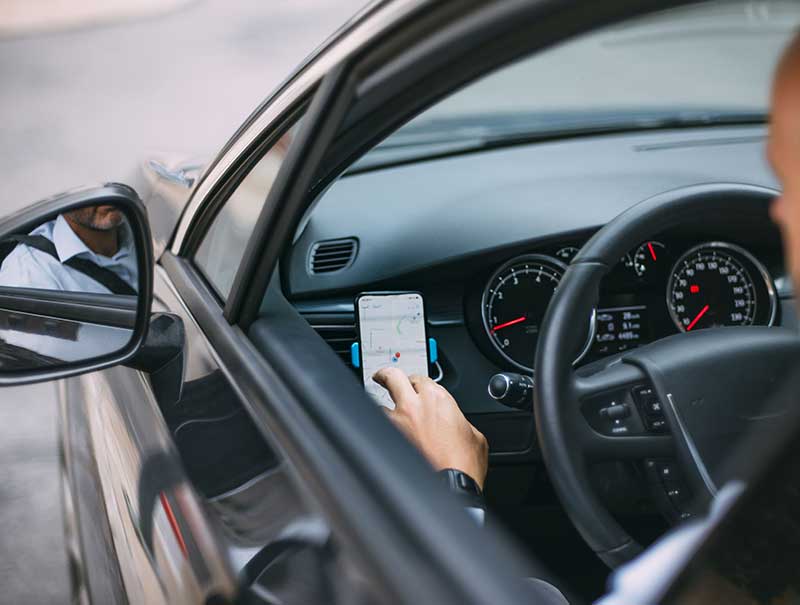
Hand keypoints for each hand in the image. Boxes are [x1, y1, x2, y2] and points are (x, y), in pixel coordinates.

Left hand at [373, 367, 488, 489]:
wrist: (453, 485)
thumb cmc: (465, 463)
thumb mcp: (474, 433)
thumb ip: (459, 419)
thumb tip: (453, 422)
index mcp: (438, 398)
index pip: (420, 378)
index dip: (417, 382)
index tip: (415, 386)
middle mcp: (415, 405)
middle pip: (392, 376)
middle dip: (386, 375)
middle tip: (383, 377)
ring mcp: (399, 422)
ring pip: (379, 403)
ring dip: (383, 407)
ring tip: (384, 412)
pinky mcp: (390, 440)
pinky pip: (380, 427)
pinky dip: (382, 429)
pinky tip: (385, 434)